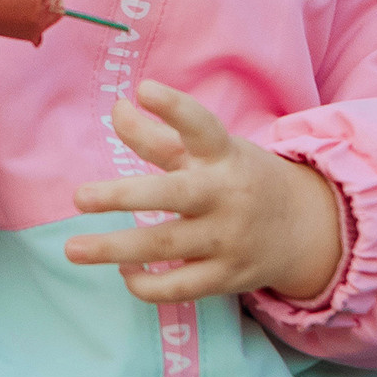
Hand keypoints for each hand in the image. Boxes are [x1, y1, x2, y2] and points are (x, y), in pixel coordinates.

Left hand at [66, 80, 343, 303]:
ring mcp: (227, 239)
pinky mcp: (225, 277)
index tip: (144, 89)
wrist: (304, 230)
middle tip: (79, 198)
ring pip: (166, 245)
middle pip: (174, 194)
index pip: (201, 126)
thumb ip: (157, 136)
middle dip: (124, 197)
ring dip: (115, 249)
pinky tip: (124, 271)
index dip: (174, 107)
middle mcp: (226, 194)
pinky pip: (180, 287)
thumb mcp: (208, 153)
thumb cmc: (237, 180)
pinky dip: (147, 285)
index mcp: (223, 155)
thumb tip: (116, 108)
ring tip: (72, 248)